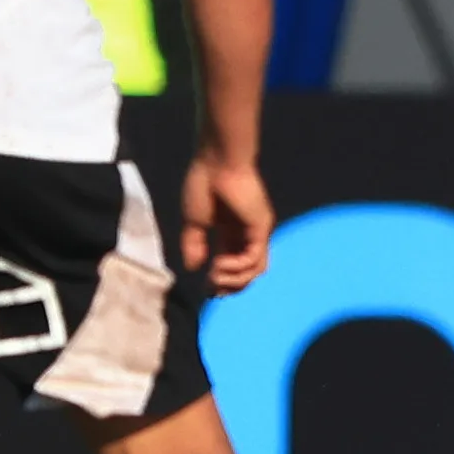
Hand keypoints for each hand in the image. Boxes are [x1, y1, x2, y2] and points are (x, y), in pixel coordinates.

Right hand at [181, 151, 272, 293]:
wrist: (216, 162)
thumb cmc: (204, 184)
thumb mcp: (194, 221)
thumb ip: (194, 244)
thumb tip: (193, 268)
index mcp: (231, 231)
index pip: (232, 263)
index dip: (221, 280)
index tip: (205, 289)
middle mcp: (247, 234)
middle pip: (248, 271)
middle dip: (230, 286)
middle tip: (213, 291)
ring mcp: (257, 232)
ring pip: (255, 270)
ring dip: (234, 280)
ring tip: (214, 276)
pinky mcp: (261, 228)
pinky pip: (254, 259)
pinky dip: (237, 268)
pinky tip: (219, 266)